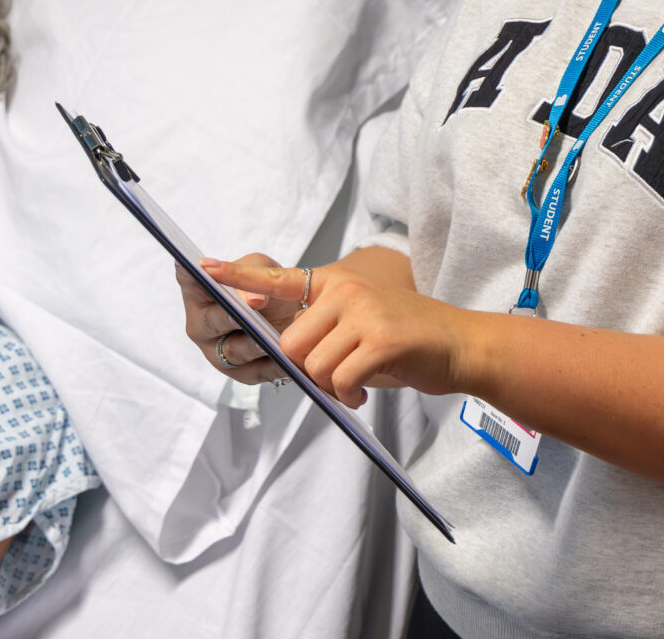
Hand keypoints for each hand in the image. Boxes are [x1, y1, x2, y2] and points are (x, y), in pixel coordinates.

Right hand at [176, 253, 294, 384]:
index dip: (190, 274)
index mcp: (198, 291)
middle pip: (210, 322)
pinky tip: (287, 360)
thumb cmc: (263, 286)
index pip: (188, 279)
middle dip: (225, 317)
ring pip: (233, 351)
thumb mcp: (260, 267)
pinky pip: (257, 371)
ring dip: (250, 346)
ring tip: (265, 341)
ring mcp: (217, 353)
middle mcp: (201, 325)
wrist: (287, 313)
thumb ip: (251, 275)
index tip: (195, 268)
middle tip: (238, 313)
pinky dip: (273, 365)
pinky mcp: (241, 374)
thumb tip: (253, 299)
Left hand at [201, 257, 474, 407]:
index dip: (239, 277)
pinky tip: (365, 390)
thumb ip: (322, 328)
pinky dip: (348, 395)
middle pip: (291, 343)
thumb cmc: (406, 339)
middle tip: (335, 377)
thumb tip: (282, 355)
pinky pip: (341, 378)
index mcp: (336, 283)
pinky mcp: (381, 338)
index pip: (280, 278)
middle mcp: (346, 290)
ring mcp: (364, 312)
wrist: (460, 344)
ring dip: (330, 387)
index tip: (203, 268)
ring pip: (314, 365)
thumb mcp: (360, 321)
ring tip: (356, 382)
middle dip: (307, 371)